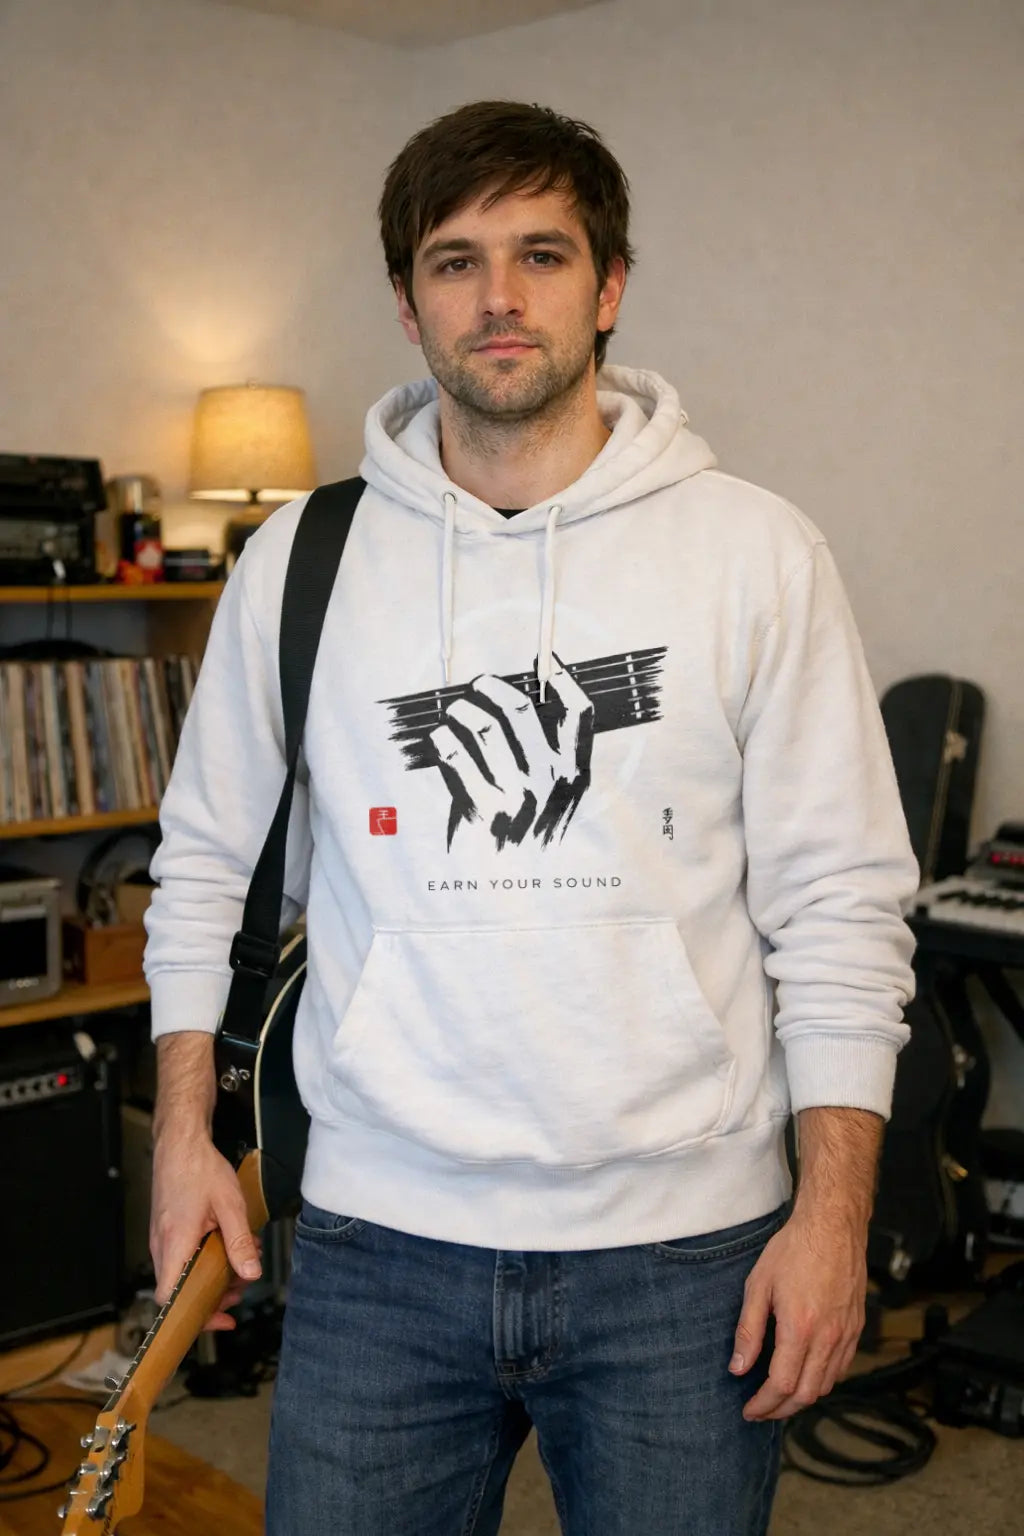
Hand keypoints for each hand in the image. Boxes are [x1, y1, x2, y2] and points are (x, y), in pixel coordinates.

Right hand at [150, 1130, 261, 1330]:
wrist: (179, 1143)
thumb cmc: (200, 1169)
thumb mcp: (229, 1205)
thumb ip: (240, 1242)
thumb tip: (251, 1273)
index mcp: (174, 1244)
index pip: (170, 1298)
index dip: (192, 1315)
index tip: (220, 1318)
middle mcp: (161, 1246)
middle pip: (179, 1291)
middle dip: (212, 1296)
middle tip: (240, 1290)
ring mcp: (161, 1239)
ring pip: (182, 1274)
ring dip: (211, 1277)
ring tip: (240, 1266)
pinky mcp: (166, 1231)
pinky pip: (182, 1258)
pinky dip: (204, 1261)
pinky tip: (226, 1247)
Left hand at [428, 658, 593, 849]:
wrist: (510, 898)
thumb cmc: (526, 839)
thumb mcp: (552, 801)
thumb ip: (549, 759)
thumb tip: (521, 702)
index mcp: (575, 777)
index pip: (580, 713)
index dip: (564, 679)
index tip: (546, 661)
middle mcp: (551, 784)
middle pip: (521, 710)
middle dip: (493, 688)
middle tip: (479, 684)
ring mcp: (517, 798)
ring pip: (483, 727)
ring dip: (462, 710)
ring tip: (454, 712)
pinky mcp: (482, 812)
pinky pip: (454, 755)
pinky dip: (443, 740)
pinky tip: (441, 740)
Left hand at [730, 1208, 866, 1419]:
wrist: (833, 1226)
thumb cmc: (793, 1250)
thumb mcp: (758, 1285)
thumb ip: (748, 1330)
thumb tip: (738, 1368)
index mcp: (800, 1327)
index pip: (782, 1384)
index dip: (764, 1404)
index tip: (748, 1410)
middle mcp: (827, 1337)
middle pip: (806, 1394)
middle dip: (781, 1410)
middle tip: (761, 1411)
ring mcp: (846, 1334)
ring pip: (825, 1385)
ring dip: (801, 1398)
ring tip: (779, 1397)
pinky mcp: (856, 1328)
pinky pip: (841, 1368)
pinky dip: (821, 1381)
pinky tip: (805, 1374)